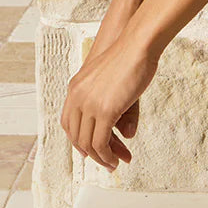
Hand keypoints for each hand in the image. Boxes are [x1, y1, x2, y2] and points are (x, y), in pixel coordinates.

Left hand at [60, 30, 158, 171]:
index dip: (78, 139)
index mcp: (76, 87)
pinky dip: (107, 155)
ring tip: (112, 165)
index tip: (92, 149)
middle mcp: (77, 97)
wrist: (138, 43)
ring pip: (87, 143)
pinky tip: (116, 159)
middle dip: (91, 153)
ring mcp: (89, 104)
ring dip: (100, 158)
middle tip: (106, 161)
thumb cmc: (132, 56)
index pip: (69, 122)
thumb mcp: (117, 84)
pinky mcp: (104, 111)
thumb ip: (119, 110)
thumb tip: (126, 134)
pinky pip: (100, 142)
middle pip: (76, 135)